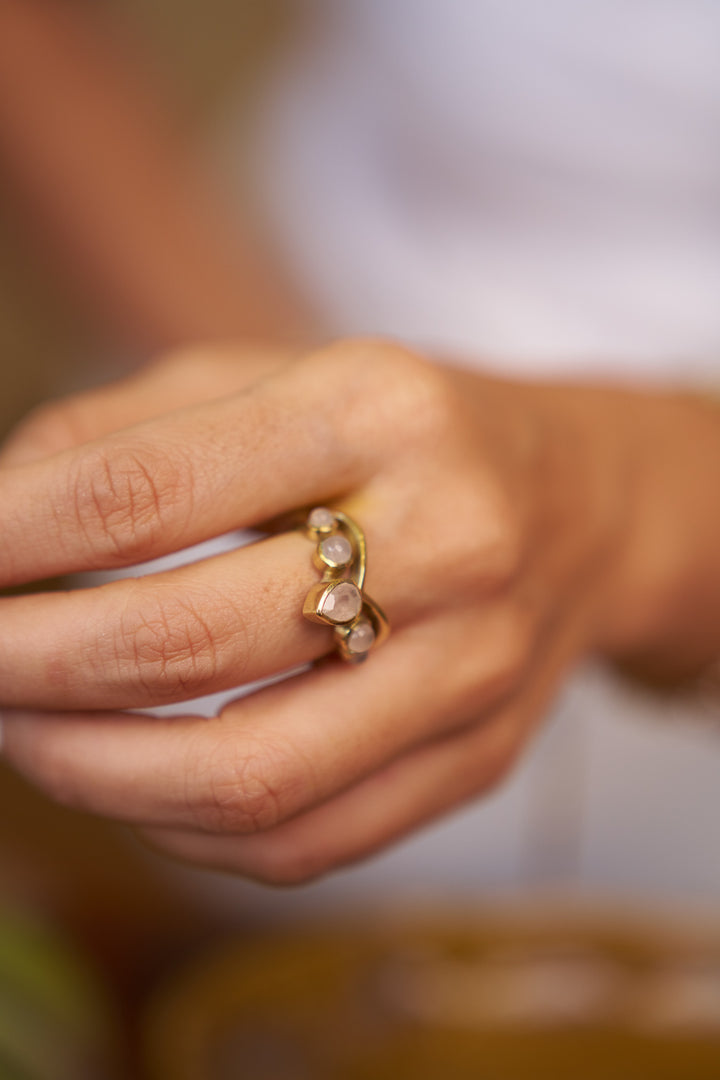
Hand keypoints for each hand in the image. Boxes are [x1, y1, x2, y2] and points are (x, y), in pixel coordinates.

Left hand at [0, 339, 710, 882]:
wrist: (578, 504)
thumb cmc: (399, 431)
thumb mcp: (268, 377)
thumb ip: (118, 438)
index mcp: (384, 410)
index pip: (150, 493)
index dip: (13, 539)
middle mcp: (448, 541)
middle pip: (191, 643)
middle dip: (29, 665)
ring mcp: (475, 668)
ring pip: (247, 778)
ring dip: (91, 773)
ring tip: (22, 731)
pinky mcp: (480, 757)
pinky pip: (303, 840)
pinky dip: (180, 831)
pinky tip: (128, 782)